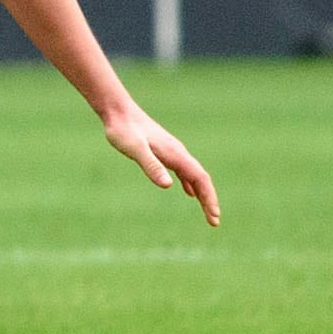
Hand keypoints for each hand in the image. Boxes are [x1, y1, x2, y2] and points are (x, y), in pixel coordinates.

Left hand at [101, 101, 218, 225]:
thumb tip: (168, 185)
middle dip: (209, 200)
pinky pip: (183, 171)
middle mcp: (178, 153)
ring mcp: (172, 152)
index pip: (200, 179)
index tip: (214, 216)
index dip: (208, 197)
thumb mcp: (136, 150)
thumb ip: (152, 166)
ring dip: (202, 194)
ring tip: (207, 211)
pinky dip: (190, 184)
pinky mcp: (164, 152)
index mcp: (175, 154)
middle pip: (201, 179)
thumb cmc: (124, 131)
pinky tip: (189, 193)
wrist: (118, 112)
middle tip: (214, 222)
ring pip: (193, 175)